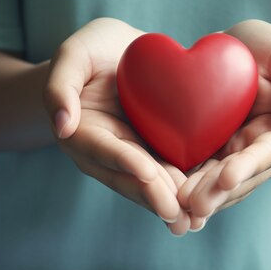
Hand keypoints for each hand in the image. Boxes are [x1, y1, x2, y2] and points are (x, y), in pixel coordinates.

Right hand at [43, 18, 190, 234]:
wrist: (118, 52)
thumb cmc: (90, 51)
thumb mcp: (72, 56)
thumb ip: (59, 87)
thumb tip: (61, 126)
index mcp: (82, 132)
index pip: (104, 150)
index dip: (125, 162)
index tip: (147, 172)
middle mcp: (107, 151)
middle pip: (130, 177)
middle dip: (154, 195)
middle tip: (176, 212)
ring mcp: (133, 154)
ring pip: (152, 183)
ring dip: (172, 201)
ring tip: (194, 218)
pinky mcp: (155, 150)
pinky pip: (171, 170)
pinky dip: (188, 186)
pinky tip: (210, 198)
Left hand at [178, 19, 270, 227]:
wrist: (238, 52)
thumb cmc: (268, 50)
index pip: (265, 155)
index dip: (247, 167)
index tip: (227, 177)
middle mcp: (257, 151)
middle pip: (239, 178)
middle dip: (217, 192)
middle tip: (194, 204)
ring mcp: (232, 155)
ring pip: (216, 183)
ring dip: (199, 196)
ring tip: (177, 205)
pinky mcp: (209, 152)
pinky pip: (197, 172)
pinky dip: (183, 185)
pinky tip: (166, 197)